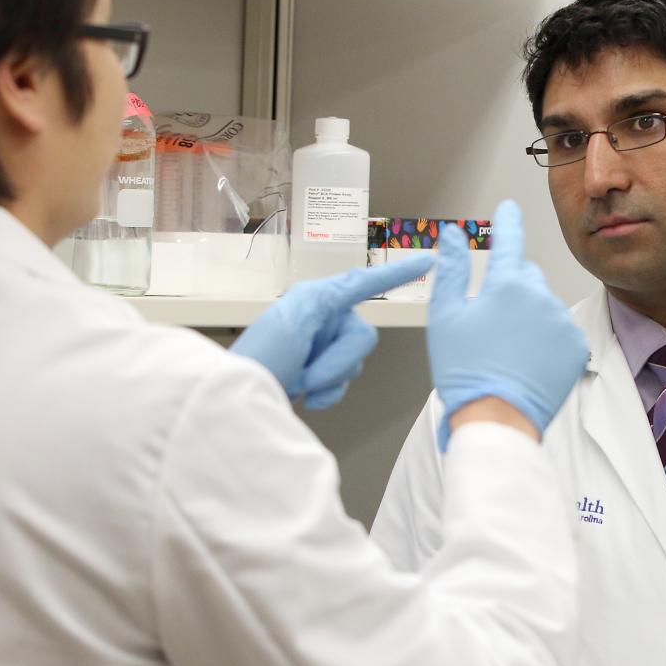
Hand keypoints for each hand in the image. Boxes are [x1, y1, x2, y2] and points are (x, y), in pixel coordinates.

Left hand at [230, 255, 433, 409]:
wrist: (239, 404)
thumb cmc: (258, 358)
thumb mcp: (292, 319)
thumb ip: (329, 298)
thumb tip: (358, 284)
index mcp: (318, 299)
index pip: (363, 283)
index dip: (395, 274)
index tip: (426, 261)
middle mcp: (324, 319)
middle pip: (362, 337)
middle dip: (337, 362)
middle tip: (305, 375)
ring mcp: (322, 347)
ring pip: (354, 364)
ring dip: (327, 379)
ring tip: (297, 383)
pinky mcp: (319, 373)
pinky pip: (343, 384)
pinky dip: (325, 394)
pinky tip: (302, 396)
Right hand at [428, 199, 587, 448]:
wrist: (498, 417)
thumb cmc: (466, 371)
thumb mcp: (445, 315)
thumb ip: (453, 269)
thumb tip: (455, 236)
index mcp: (507, 284)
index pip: (509, 240)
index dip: (507, 222)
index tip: (509, 208)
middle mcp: (541, 296)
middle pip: (526, 277)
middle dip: (510, 289)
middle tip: (490, 322)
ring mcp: (562, 322)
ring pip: (544, 305)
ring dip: (529, 316)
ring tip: (508, 349)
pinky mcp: (576, 346)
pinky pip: (560, 331)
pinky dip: (547, 339)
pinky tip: (528, 359)